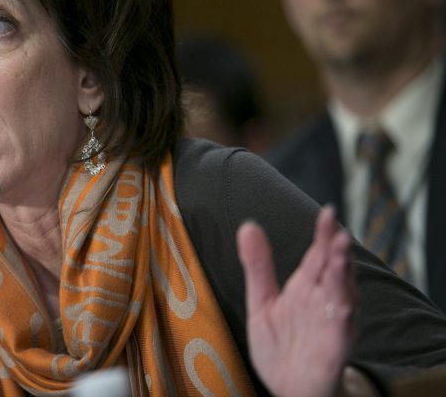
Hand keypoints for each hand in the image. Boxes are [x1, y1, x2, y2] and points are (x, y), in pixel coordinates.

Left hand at [236, 205, 354, 396]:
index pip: (317, 254)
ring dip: (344, 275)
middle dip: (337, 249)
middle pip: (334, 269)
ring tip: (341, 253)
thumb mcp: (262, 301)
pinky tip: (342, 301)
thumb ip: (258, 265)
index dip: (323, 234)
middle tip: (336, 226)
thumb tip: (248, 225)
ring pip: (343, 295)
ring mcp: (331, 322)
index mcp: (306, 286)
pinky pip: (341, 329)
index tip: (327, 212)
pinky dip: (343, 314)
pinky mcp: (334, 346)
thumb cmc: (280, 344)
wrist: (288, 387)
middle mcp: (323, 300)